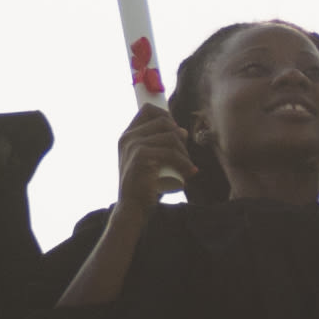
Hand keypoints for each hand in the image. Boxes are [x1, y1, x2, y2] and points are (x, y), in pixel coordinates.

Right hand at [113, 100, 197, 215]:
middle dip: (180, 135)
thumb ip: (160, 146)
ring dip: (185, 152)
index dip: (166, 115)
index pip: (148, 109)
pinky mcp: (141, 157)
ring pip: (171, 137)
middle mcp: (128, 138)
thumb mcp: (149, 161)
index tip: (176, 132)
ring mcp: (134, 146)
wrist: (133, 208)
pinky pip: (171, 153)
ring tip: (188, 166)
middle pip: (163, 121)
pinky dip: (185, 162)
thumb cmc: (144, 186)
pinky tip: (190, 171)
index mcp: (127, 135)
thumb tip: (183, 131)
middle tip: (185, 155)